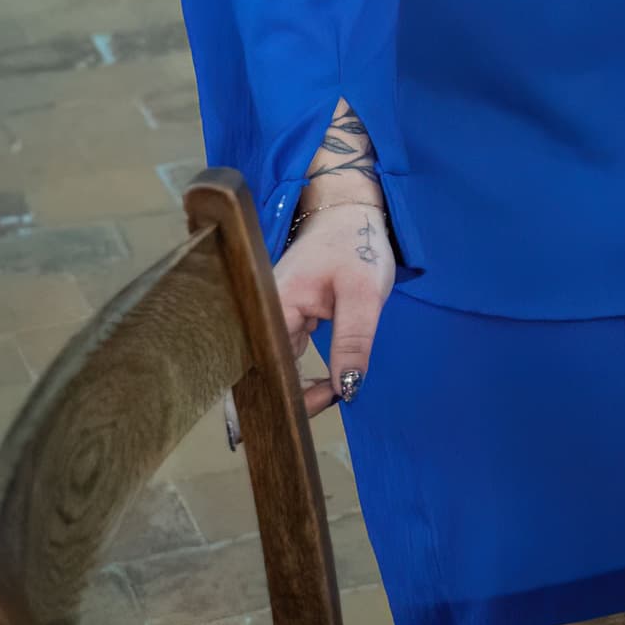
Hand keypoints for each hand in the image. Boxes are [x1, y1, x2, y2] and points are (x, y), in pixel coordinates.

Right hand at [273, 169, 393, 415]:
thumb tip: (346, 390)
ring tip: (327, 399)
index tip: (315, 410)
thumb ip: (354, 341)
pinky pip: (283, 359)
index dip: (283, 397)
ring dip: (296, 390)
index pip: (264, 367)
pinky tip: (320, 389)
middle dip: (287, 400)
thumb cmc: (356, 246)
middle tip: (325, 408)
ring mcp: (270, 319)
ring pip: (272, 369)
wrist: (349, 215)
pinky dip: (300, 376)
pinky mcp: (283, 322)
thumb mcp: (364, 292)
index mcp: (273, 306)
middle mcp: (262, 316)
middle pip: (260, 373)